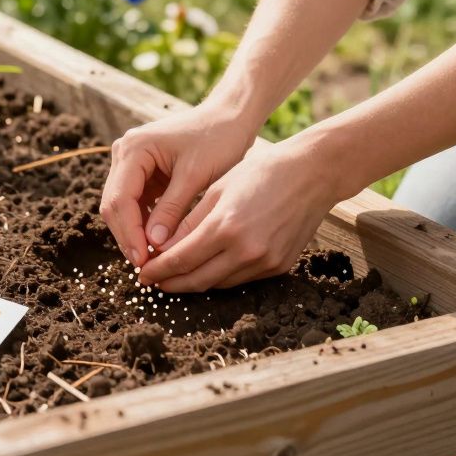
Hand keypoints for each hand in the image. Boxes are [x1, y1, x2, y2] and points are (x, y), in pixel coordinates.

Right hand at [100, 101, 257, 267]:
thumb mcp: (195, 176)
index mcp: (134, 149)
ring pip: (122, 207)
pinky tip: (158, 243)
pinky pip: (136, 203)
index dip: (129, 234)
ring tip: (153, 259)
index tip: (144, 260)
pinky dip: (144, 223)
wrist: (229, 117)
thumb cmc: (217, 139)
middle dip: (129, 236)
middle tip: (146, 267)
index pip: (120, 200)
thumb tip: (154, 246)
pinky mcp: (142, 172)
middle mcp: (124, 152)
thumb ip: (172, 209)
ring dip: (134, 232)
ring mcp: (131, 162)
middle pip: (115, 205)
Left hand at [137, 131, 358, 291]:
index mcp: (226, 227)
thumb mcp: (219, 189)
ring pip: (219, 284)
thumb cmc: (263, 172)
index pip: (181, 260)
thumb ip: (189, 222)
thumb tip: (161, 247)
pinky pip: (241, 279)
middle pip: (198, 280)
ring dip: (194, 283)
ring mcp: (265, 262)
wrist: (313, 173)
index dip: (158, 270)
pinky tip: (207, 269)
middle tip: (153, 282)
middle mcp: (246, 250)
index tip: (142, 273)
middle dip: (171, 284)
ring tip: (176, 277)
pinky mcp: (279, 266)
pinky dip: (220, 277)